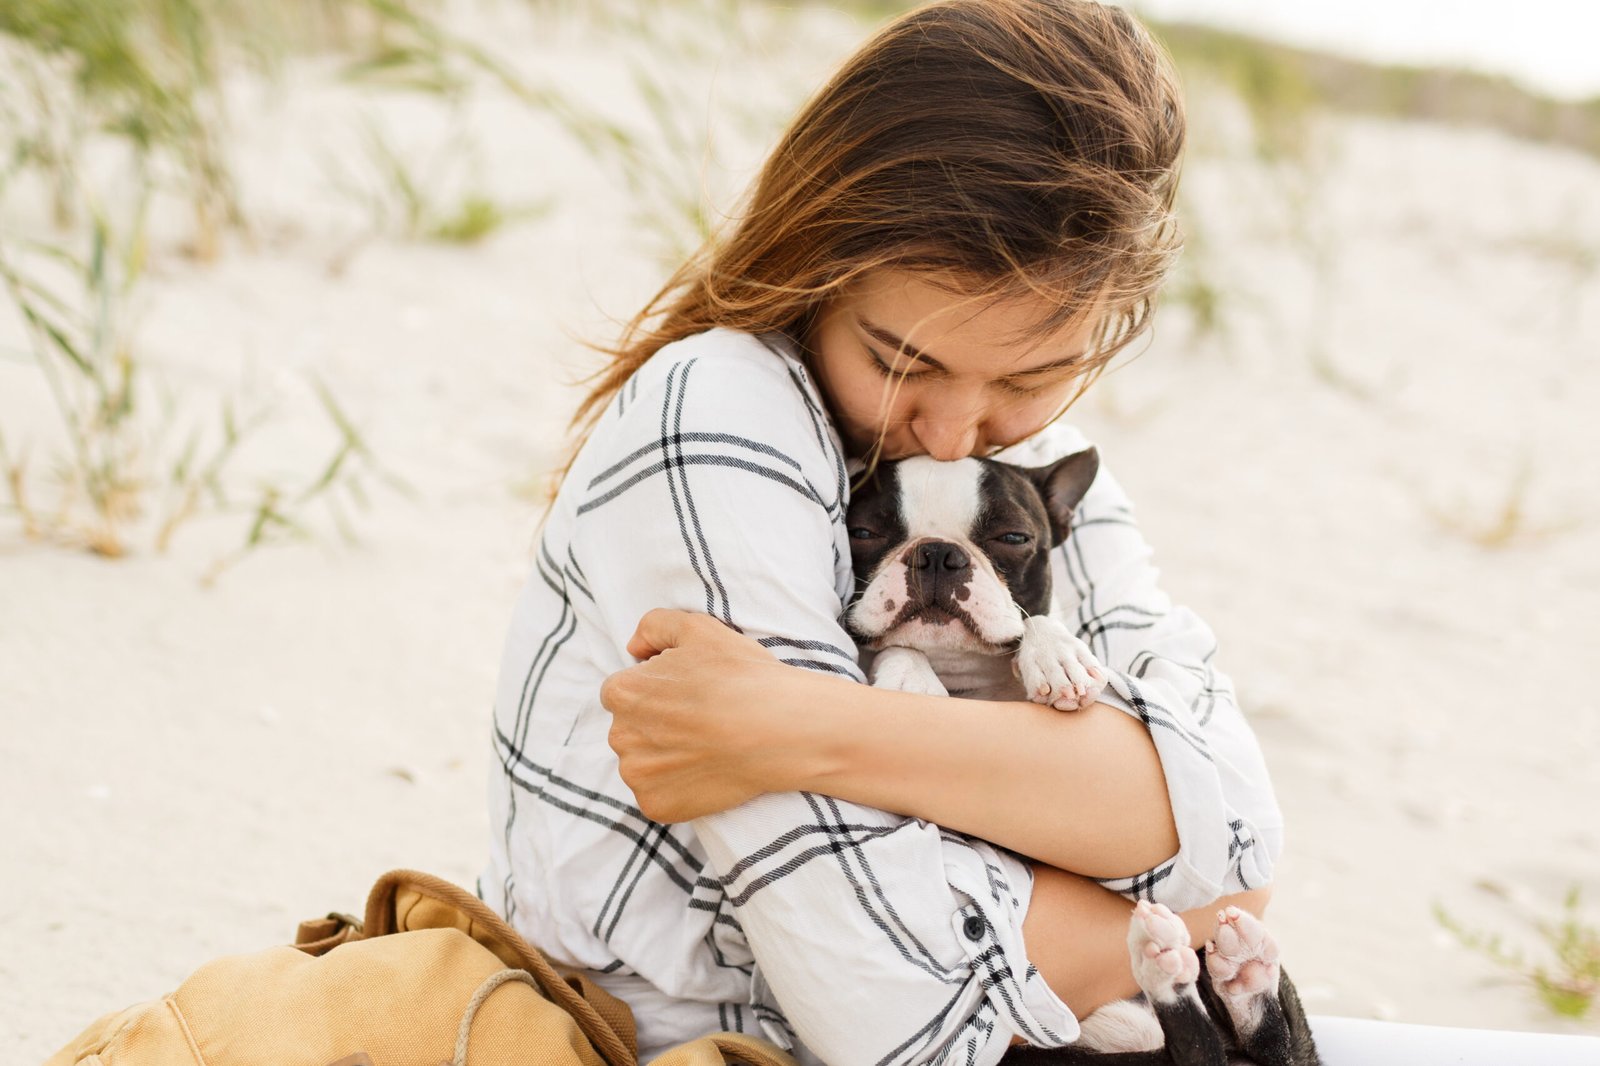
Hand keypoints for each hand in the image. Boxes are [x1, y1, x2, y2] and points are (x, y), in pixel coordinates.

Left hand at [600, 609, 810, 821]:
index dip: (659, 691)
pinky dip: (678, 787)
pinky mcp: (655, 805)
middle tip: (701, 720)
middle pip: (632, 729)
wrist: (779, 730)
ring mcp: (637, 775)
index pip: (626, 691)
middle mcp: (619, 735)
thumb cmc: (739, 676)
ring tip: (707, 746)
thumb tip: (634, 648)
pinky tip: (707, 771)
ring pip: (643, 763)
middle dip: (658, 724)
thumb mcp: (697, 627)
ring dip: (665, 757)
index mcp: (622, 692)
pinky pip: (658, 794)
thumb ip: (654, 626)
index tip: (689, 695)